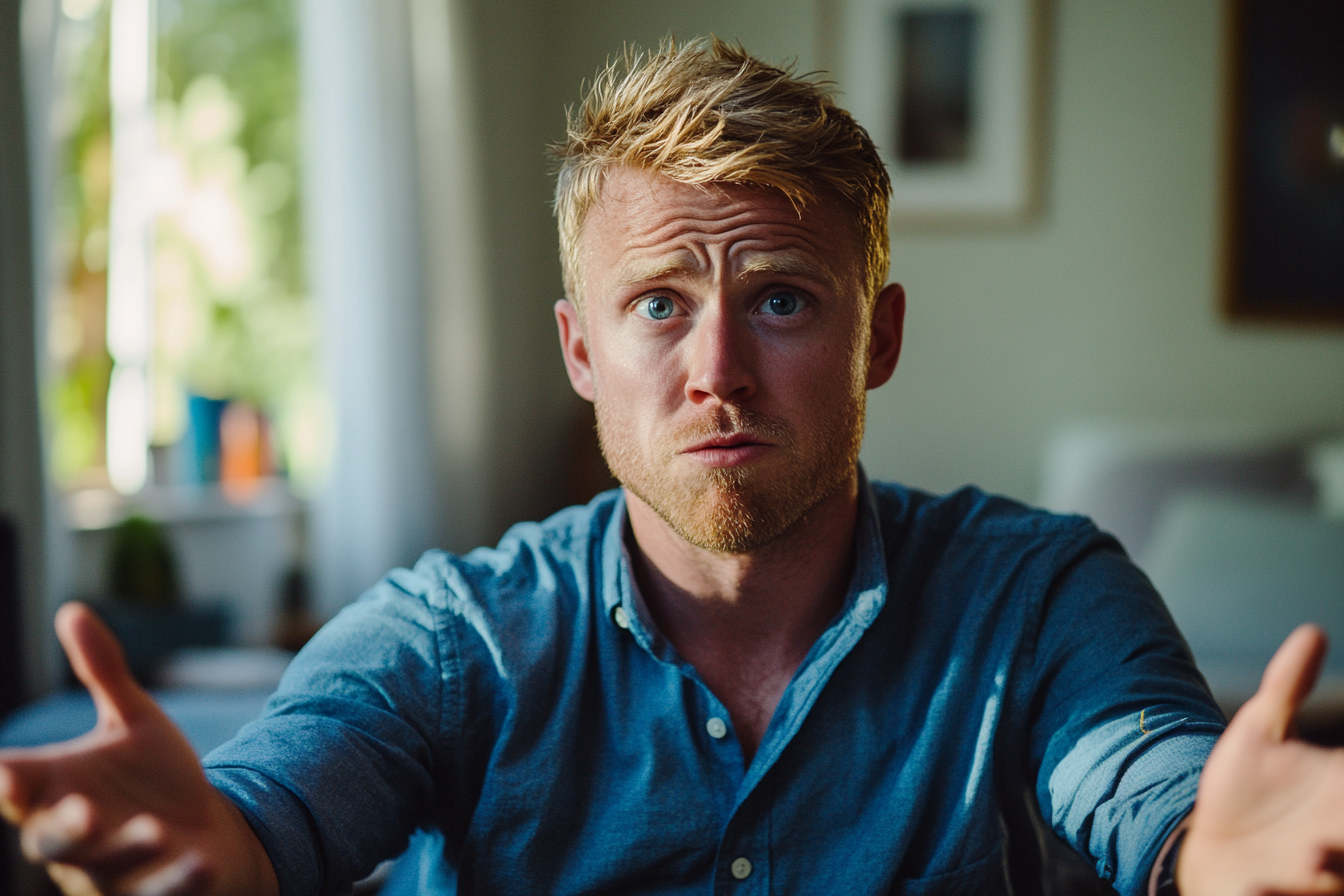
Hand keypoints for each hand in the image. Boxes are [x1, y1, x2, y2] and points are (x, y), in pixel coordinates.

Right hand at [0, 602, 277, 895]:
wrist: (207, 829)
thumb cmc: (154, 777)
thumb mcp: (132, 720)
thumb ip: (102, 674)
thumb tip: (71, 609)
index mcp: (56, 791)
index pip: (14, 788)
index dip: (5, 782)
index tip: (4, 772)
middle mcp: (75, 838)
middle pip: (51, 842)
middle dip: (64, 829)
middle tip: (84, 812)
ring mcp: (112, 872)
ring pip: (105, 871)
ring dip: (126, 851)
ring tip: (155, 828)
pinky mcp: (153, 893)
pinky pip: (158, 894)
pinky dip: (177, 882)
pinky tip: (200, 864)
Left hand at [1179, 624, 1343, 895]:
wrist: (1206, 847)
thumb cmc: (1243, 792)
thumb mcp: (1260, 732)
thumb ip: (1288, 686)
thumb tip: (1312, 630)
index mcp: (1343, 795)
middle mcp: (1339, 838)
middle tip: (1328, 833)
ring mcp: (1319, 877)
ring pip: (1339, 879)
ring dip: (1333, 876)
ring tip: (1314, 857)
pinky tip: (1259, 886)